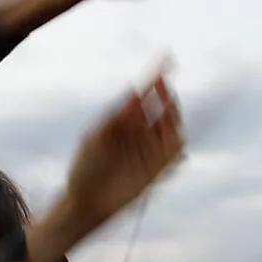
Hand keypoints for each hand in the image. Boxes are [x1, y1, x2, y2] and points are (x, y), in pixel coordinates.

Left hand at [65, 74, 183, 228]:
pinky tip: (173, 136)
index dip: (156, 77)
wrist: (85, 202)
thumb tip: (133, 93)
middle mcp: (140, 133)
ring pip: (172, 127)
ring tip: (163, 109)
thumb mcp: (94, 139)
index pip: (144, 95)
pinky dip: (178, 144)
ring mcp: (150, 150)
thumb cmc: (84, 169)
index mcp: (125, 121)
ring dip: (172, 116)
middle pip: (162, 107)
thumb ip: (113, 119)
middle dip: (164, 95)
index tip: (166, 60)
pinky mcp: (157, 169)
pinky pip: (175, 152)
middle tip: (160, 86)